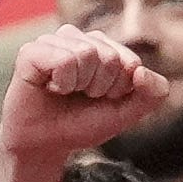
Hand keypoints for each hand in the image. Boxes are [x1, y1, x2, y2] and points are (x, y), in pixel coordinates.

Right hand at [0, 27, 168, 181]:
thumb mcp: (127, 112)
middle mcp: (79, 39)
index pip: (131, 62)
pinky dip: (62, 82)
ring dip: (80, 84)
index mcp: (104, 47)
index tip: (102, 98)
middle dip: (100, 87)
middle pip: (110, 57)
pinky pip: (64, 59)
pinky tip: (51, 87)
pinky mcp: (31, 51)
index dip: (120, 90)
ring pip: (87, 53)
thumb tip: (140, 70)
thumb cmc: (83, 123)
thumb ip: (152, 93)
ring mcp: (54, 42)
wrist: (45, 143)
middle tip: (80, 96)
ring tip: (65, 91)